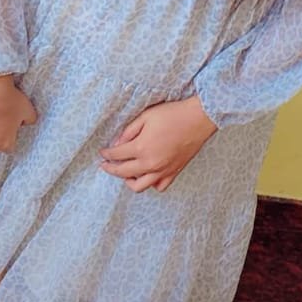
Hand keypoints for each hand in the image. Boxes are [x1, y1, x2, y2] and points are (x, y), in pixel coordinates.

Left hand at [98, 94, 217, 193]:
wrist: (198, 119)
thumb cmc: (173, 114)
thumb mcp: (146, 116)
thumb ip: (129, 131)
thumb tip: (117, 143)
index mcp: (141, 148)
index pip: (117, 155)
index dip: (107, 154)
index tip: (102, 152)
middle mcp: (150, 163)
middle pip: (123, 172)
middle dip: (111, 169)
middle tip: (105, 164)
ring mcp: (163, 170)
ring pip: (139, 186)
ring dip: (128, 180)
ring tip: (125, 173)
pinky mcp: (174, 172)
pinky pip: (158, 186)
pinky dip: (150, 184)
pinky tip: (147, 174)